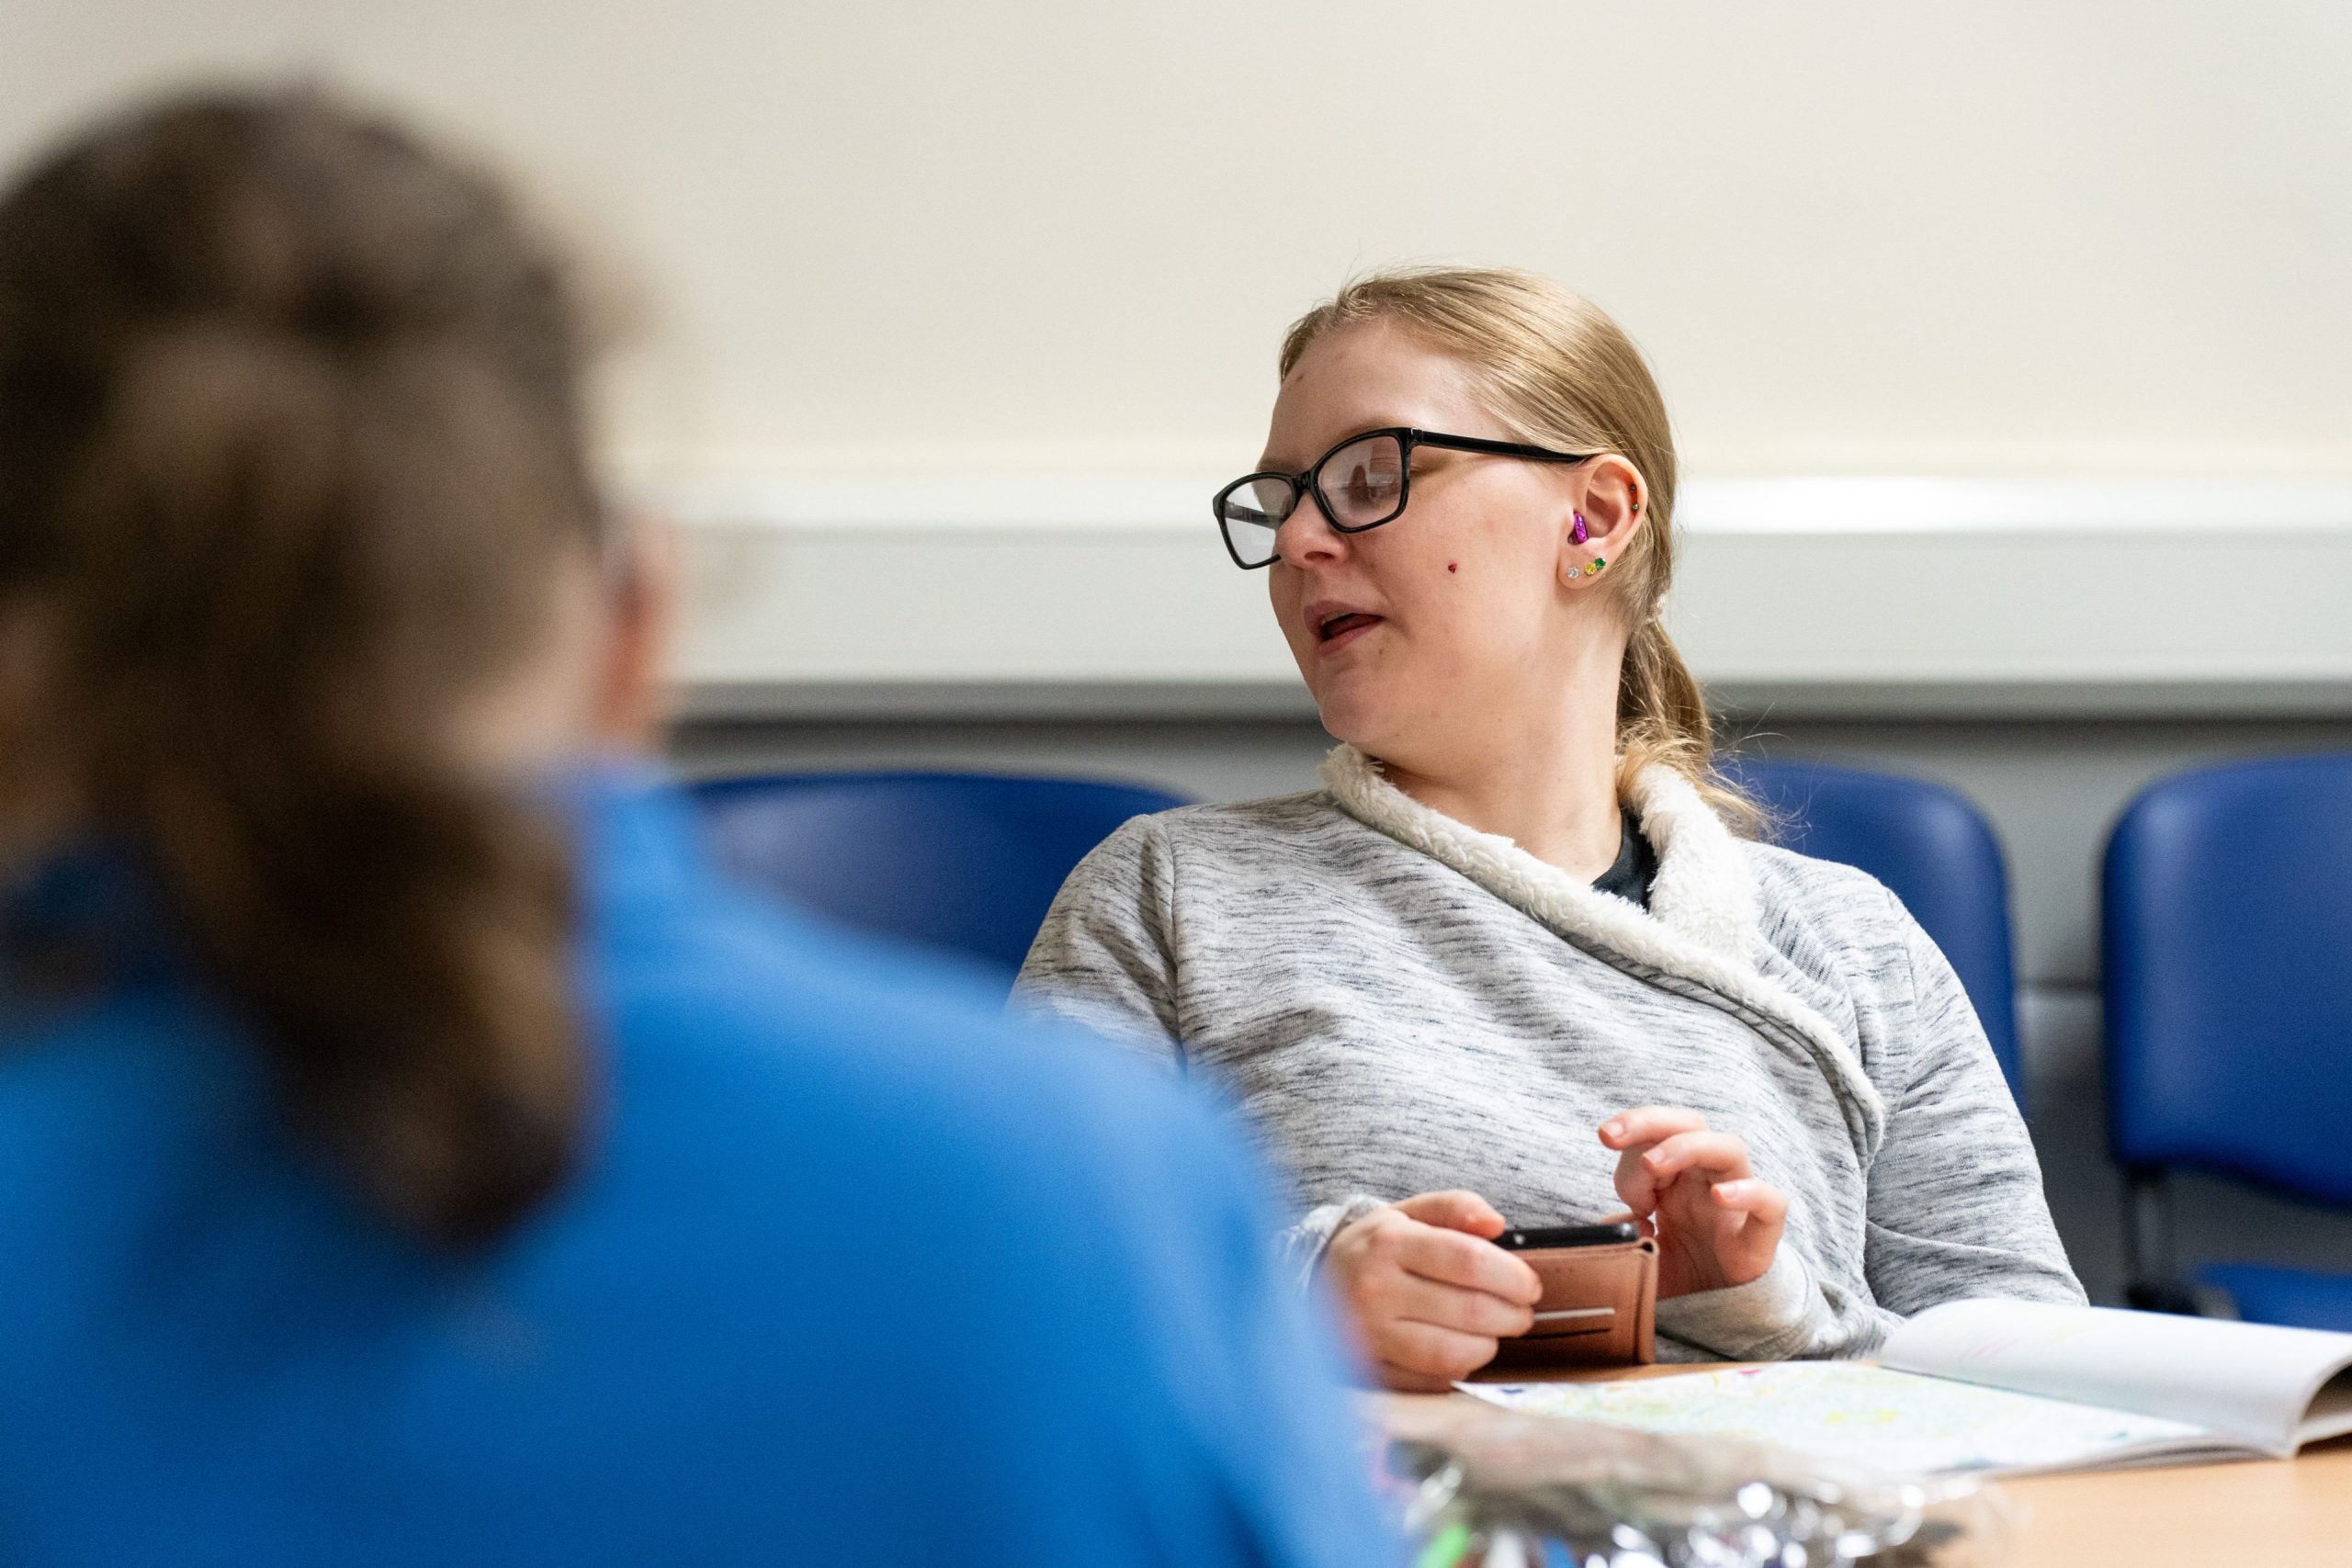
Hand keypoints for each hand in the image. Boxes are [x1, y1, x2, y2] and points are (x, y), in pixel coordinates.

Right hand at [1324, 1190, 1542, 1392]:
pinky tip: (1459, 1351)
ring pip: (1453, 1354)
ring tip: (1493, 1332)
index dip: (1512, 1276)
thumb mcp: (1407, 1214)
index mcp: (1388, 1243)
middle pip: (1469, 1310)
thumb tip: (1497, 1223)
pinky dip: (1457, 1370)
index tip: (1529, 1285)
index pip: (1469, 1260)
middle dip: (1512, 1315)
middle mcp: (1375, 1290)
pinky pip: (1431, 1382)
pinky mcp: (1369, 1370)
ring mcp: (1369, 1336)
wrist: (1310, 1286)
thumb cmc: (1373, 1250)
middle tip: (1521, 1313)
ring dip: (1488, 1345)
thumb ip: (1455, 1208)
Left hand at [1599, 1107, 1786, 1296]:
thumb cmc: (1680, 1271)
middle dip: (1646, 1121)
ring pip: (1728, 1148)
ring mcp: (1737, 1202)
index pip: (1655, 1134)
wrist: (1719, 1309)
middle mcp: (1706, 1179)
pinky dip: (1749, 1192)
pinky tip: (1720, 1196)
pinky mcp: (1761, 1233)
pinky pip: (1771, 1202)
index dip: (1629, 1139)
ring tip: (1651, 1164)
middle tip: (1608, 1136)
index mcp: (1674, 1177)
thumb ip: (1619, 1236)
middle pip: (1689, 1124)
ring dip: (1685, 1146)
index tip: (1605, 1146)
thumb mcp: (1636, 1252)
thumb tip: (1616, 1223)